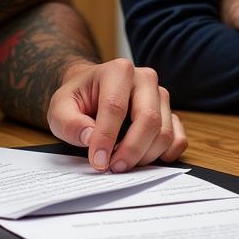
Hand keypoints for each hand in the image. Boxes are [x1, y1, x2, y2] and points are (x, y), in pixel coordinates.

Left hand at [47, 58, 187, 171]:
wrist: (91, 91)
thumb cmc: (78, 99)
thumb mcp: (59, 107)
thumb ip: (69, 122)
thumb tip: (89, 137)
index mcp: (117, 70)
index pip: (115, 107)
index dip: (107, 137)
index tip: (98, 161)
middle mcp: (144, 79)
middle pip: (149, 119)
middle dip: (132, 150)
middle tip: (114, 167)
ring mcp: (161, 96)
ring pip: (165, 132)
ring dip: (145, 156)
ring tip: (122, 162)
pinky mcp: (170, 113)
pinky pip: (178, 138)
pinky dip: (165, 154)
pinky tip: (145, 159)